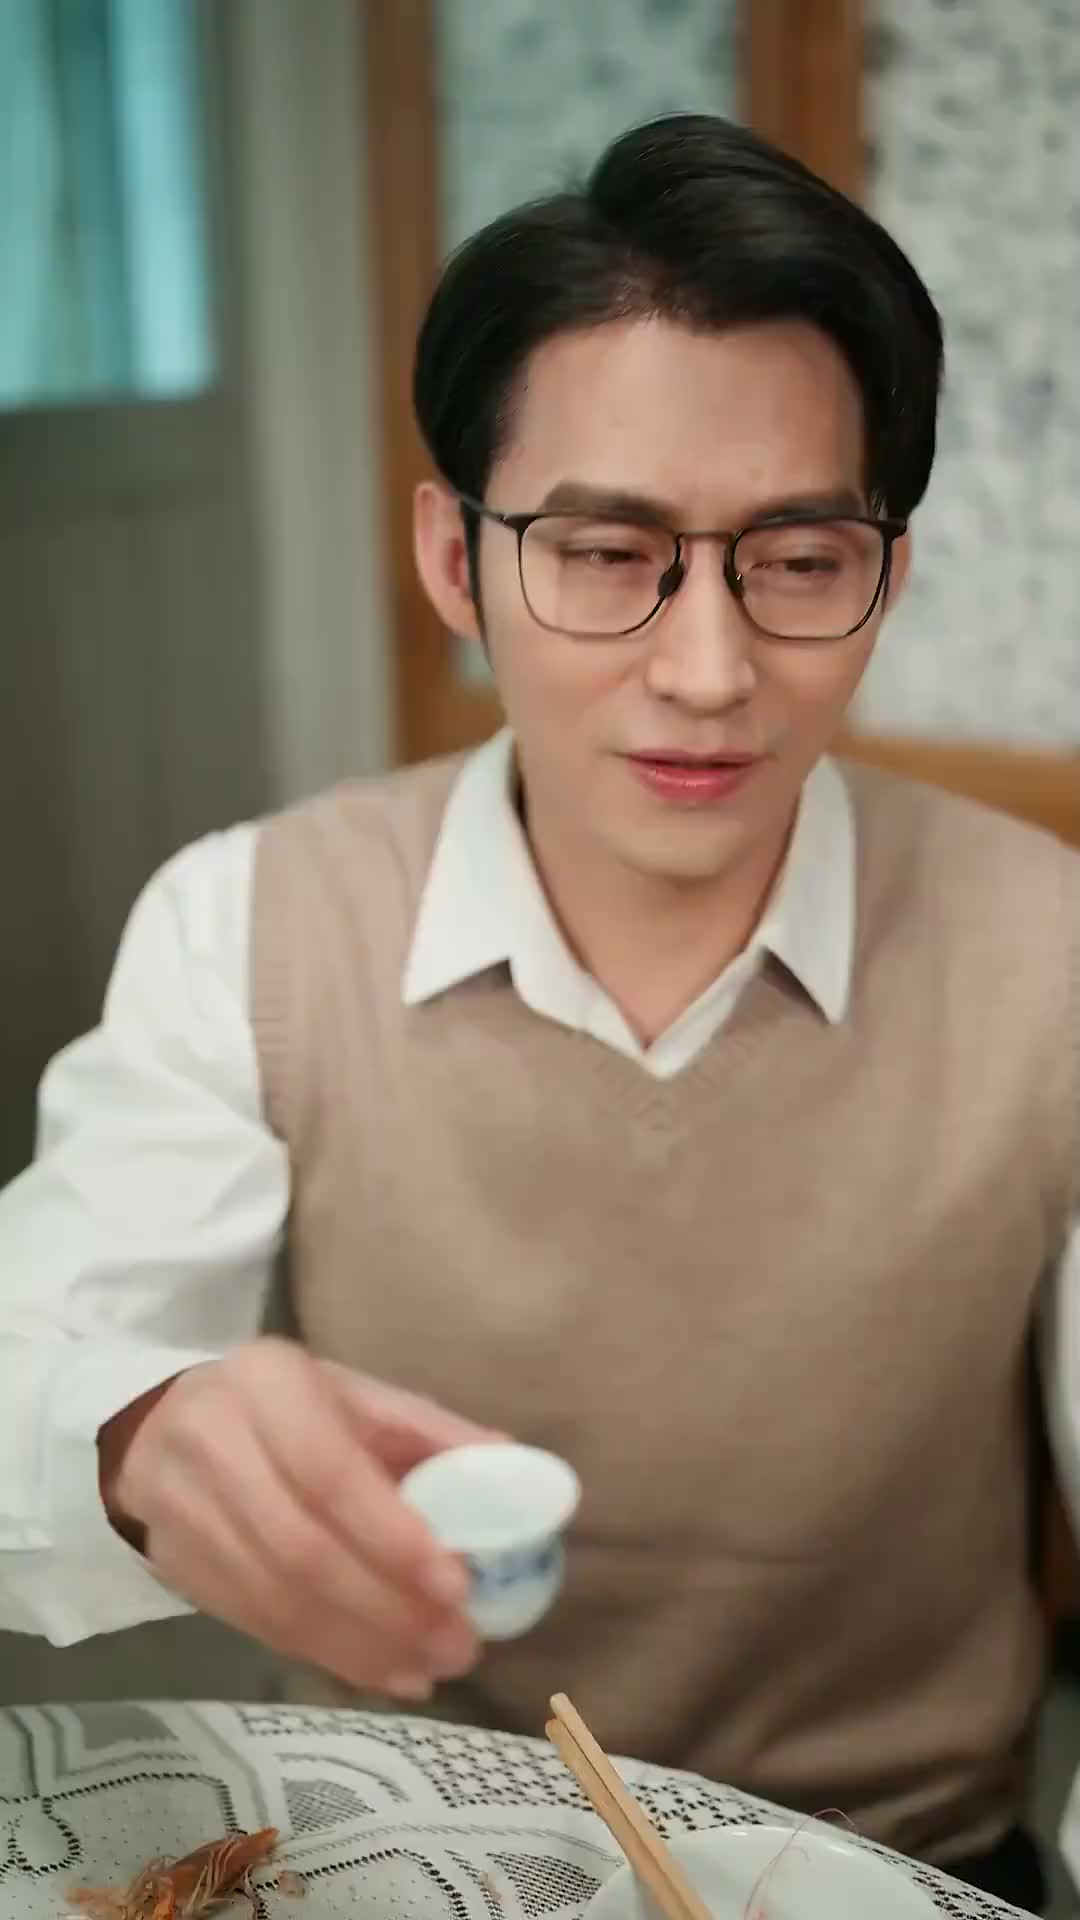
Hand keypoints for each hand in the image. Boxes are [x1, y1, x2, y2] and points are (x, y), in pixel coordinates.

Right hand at [99, 1337, 494, 1700]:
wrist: (160, 1427)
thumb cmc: (283, 1406)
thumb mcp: (354, 1396)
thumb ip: (430, 1433)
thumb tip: (516, 1470)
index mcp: (266, 1385)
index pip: (329, 1475)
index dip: (393, 1538)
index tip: (457, 1586)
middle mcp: (213, 1446)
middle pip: (303, 1550)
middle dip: (388, 1609)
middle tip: (457, 1645)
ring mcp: (183, 1513)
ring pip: (277, 1600)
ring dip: (363, 1645)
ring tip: (430, 1667)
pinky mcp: (176, 1569)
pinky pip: (257, 1624)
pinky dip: (327, 1655)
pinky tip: (382, 1671)